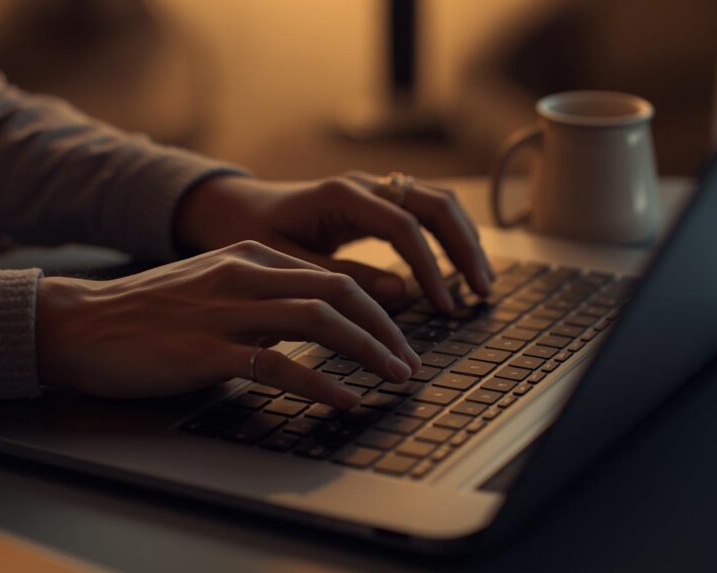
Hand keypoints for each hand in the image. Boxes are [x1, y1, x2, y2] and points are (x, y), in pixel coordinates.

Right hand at [35, 241, 421, 406]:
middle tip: (409, 360)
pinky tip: (346, 399)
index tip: (397, 336)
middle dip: (385, 327)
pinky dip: (322, 383)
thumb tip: (314, 320)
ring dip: (368, 351)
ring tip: (394, 378)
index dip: (377, 307)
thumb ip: (261, 295)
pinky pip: (280, 365)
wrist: (81, 324)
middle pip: (339, 291)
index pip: (333, 275)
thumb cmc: (148, 312)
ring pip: (320, 321)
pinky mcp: (209, 350)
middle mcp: (245, 275)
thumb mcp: (213, 286)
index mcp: (251, 258)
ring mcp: (228, 311)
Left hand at [174, 172, 495, 312]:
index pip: (404, 226)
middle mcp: (364, 184)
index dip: (430, 267)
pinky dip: (450, 236)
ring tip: (482, 284)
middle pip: (435, 204)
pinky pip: (426, 210)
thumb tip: (402, 292)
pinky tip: (459, 267)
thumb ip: (341, 278)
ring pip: (438, 202)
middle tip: (482, 292)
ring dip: (466, 239)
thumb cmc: (252, 235)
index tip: (444, 307)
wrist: (234, 208)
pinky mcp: (377, 200)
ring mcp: (373, 188)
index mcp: (340, 195)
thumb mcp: (286, 263)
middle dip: (465, 248)